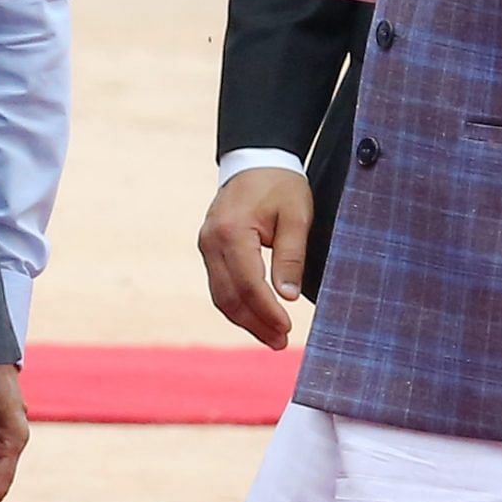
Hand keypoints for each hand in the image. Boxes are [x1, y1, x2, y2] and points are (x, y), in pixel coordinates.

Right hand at [199, 167, 312, 348]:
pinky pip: (219, 284)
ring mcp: (205, 245)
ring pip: (220, 295)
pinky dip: (236, 304)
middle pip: (228, 296)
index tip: (288, 328)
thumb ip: (292, 256)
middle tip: (280, 342)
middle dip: (254, 323)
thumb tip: (287, 296)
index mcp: (232, 231)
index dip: (267, 311)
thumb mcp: (296, 216)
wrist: (255, 159)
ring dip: (244, 319)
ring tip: (271, 337)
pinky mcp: (209, 248)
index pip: (247, 283)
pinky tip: (256, 316)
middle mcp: (210, 241)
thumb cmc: (280, 185)